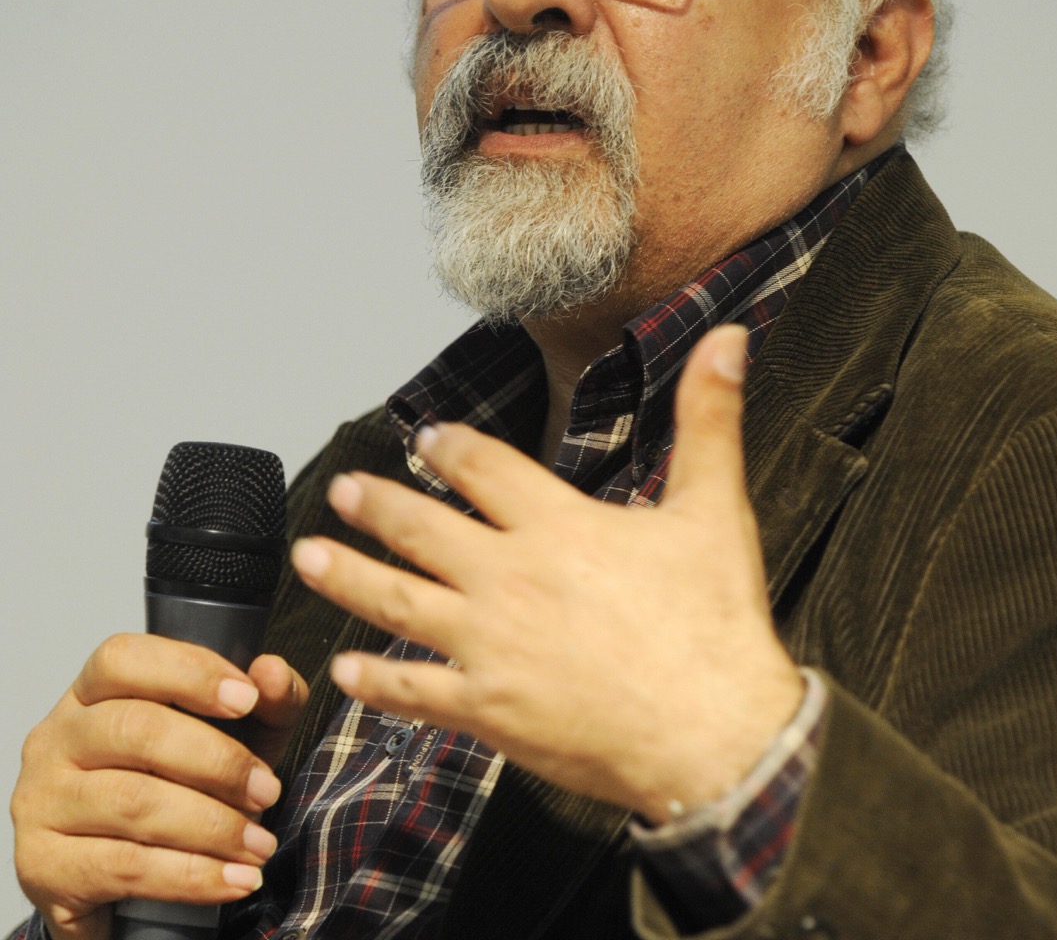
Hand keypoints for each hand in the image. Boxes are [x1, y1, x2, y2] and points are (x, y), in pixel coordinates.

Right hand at [11, 636, 307, 939]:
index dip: (189, 672)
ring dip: (212, 826)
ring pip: (133, 802)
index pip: (124, 658)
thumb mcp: (234, 736)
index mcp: (94, 691)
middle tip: (268, 790)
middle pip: (136, 730)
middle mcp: (57, 737)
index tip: (248, 698)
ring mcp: (42, 800)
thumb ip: (267, 702)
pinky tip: (233, 880)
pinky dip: (191, 876)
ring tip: (260, 843)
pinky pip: (125, 866)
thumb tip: (274, 673)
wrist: (124, 882)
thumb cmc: (180, 786)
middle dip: (218, 761)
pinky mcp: (44, 864)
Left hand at [291, 324, 802, 823]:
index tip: (424, 439)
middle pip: (422, 529)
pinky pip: (415, 692)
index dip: (450, 448)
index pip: (486, 469)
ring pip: (397, 601)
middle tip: (341, 489)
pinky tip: (346, 671)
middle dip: (375, 506)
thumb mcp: (714, 508)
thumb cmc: (714, 626)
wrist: (715, 736)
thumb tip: (729, 339)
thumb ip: (710, 418)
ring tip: (307, 557)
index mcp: (559, 525)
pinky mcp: (488, 710)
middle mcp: (510, 577)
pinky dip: (376, 682)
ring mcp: (490, 645)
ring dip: (347, 576)